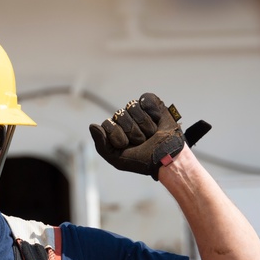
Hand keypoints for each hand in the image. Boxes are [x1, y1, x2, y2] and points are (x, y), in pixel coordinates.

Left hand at [89, 92, 209, 179]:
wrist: (166, 158)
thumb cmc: (142, 160)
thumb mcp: (117, 159)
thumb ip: (101, 144)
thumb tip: (92, 125)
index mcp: (113, 129)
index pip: (107, 124)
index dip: (119, 137)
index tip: (128, 147)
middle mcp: (124, 118)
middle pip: (120, 115)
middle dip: (133, 132)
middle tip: (143, 141)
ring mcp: (138, 110)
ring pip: (133, 107)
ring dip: (144, 124)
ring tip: (151, 134)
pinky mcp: (153, 104)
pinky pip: (146, 99)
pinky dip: (152, 111)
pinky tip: (157, 120)